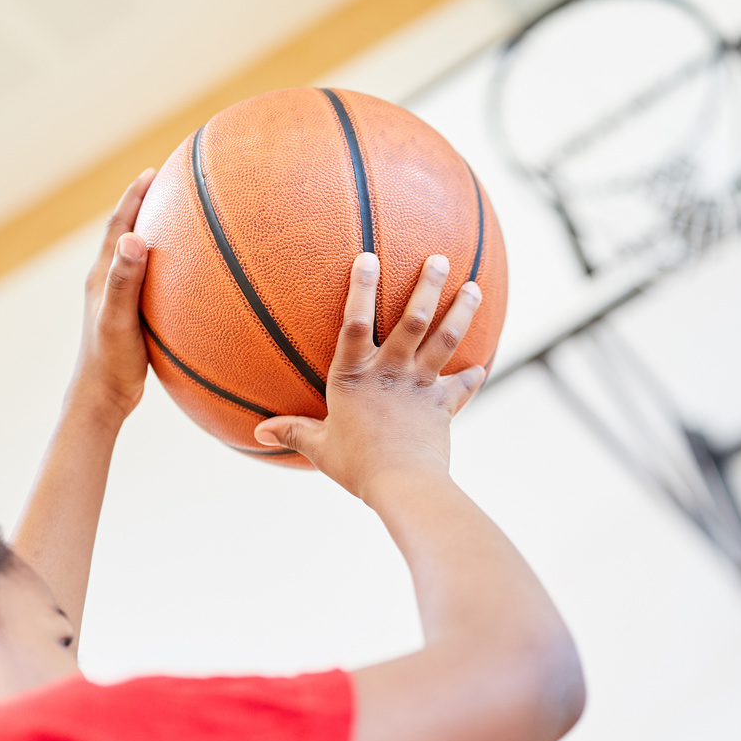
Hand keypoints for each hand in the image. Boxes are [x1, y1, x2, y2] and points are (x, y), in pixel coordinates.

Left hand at [69, 169, 155, 424]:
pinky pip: (149, 282)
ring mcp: (118, 301)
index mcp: (101, 276)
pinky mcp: (130, 318)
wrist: (101, 399)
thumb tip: (133, 237)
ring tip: (178, 220)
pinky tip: (188, 278)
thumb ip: (124, 281)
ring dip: (153, 234)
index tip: (153, 172)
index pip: (118, 225)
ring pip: (136, 259)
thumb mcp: (118, 319)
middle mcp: (107, 283)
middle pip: (126, 234)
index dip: (134, 197)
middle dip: (144, 206)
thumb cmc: (109, 362)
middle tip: (168, 184)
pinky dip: (165, 268)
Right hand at [254, 253, 484, 500]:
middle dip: (428, 286)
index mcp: (354, 377)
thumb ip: (292, 432)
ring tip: (473, 287)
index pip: (354, 322)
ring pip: (445, 340)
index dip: (361, 287)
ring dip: (460, 311)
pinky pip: (462, 386)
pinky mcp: (444, 406)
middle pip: (413, 320)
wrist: (403, 484)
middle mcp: (391, 372)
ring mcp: (421, 387)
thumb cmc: (356, 466)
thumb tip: (258, 432)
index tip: (368, 256)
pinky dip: (472, 375)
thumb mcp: (319, 448)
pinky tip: (481, 365)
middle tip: (441, 259)